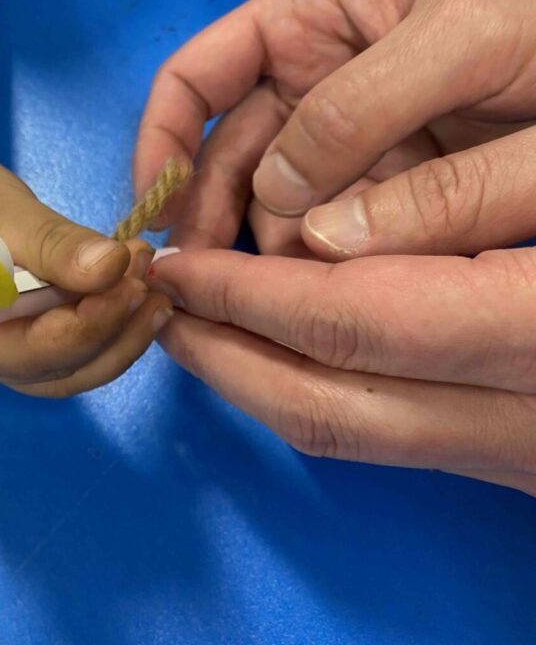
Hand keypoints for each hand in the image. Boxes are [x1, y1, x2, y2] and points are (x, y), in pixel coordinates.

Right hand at [0, 127, 173, 395]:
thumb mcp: (1, 208)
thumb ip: (54, 244)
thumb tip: (113, 269)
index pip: (36, 354)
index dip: (93, 323)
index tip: (134, 278)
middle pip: (56, 372)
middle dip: (114, 335)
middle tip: (154, 287)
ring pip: (66, 367)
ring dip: (116, 335)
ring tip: (153, 291)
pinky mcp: (15, 333)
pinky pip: (63, 346)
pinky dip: (101, 325)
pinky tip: (129, 293)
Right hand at [133, 0, 535, 256]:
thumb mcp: (463, 31)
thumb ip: (364, 113)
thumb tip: (285, 211)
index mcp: (304, 18)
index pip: (196, 80)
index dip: (162, 146)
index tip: (156, 221)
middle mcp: (314, 81)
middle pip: (232, 159)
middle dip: (215, 220)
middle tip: (209, 292)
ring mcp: (355, 136)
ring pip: (285, 205)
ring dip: (276, 251)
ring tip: (285, 299)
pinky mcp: (398, 181)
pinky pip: (346, 226)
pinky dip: (332, 261)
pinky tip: (333, 292)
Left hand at [148, 244, 535, 496]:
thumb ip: (453, 202)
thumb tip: (316, 235)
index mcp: (533, 331)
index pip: (346, 322)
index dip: (242, 294)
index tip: (176, 266)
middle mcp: (521, 416)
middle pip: (326, 409)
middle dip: (220, 359)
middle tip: (159, 308)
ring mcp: (517, 447)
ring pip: (350, 436)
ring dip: (252, 380)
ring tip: (197, 324)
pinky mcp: (510, 454)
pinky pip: (382, 433)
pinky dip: (306, 390)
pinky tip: (278, 347)